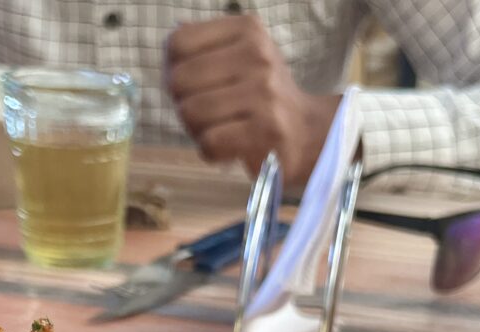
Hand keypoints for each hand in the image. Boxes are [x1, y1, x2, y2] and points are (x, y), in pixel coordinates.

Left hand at [166, 15, 339, 187]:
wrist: (307, 134)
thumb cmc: (263, 99)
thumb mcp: (240, 58)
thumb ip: (204, 48)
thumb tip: (172, 41)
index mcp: (247, 30)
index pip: (178, 44)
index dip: (174, 71)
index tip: (193, 87)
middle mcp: (257, 55)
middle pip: (179, 81)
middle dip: (184, 105)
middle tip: (207, 116)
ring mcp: (263, 92)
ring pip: (191, 113)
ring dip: (197, 132)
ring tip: (220, 131)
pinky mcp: (266, 129)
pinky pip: (209, 142)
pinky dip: (211, 153)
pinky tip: (228, 149)